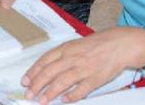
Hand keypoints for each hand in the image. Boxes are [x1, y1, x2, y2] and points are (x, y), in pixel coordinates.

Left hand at [22, 27, 144, 103]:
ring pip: (63, 81)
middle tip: (29, 94)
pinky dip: (72, 95)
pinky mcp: (96, 78)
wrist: (119, 44)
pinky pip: (82, 89)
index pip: (44, 60)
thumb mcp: (75, 45)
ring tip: (42, 100)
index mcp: (66, 48)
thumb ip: (61, 56)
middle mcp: (72, 57)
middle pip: (50, 72)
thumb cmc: (96, 45)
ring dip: (50, 92)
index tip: (25, 81)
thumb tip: (45, 69)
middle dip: (37, 84)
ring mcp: (84, 68)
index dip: (33, 72)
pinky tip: (65, 101)